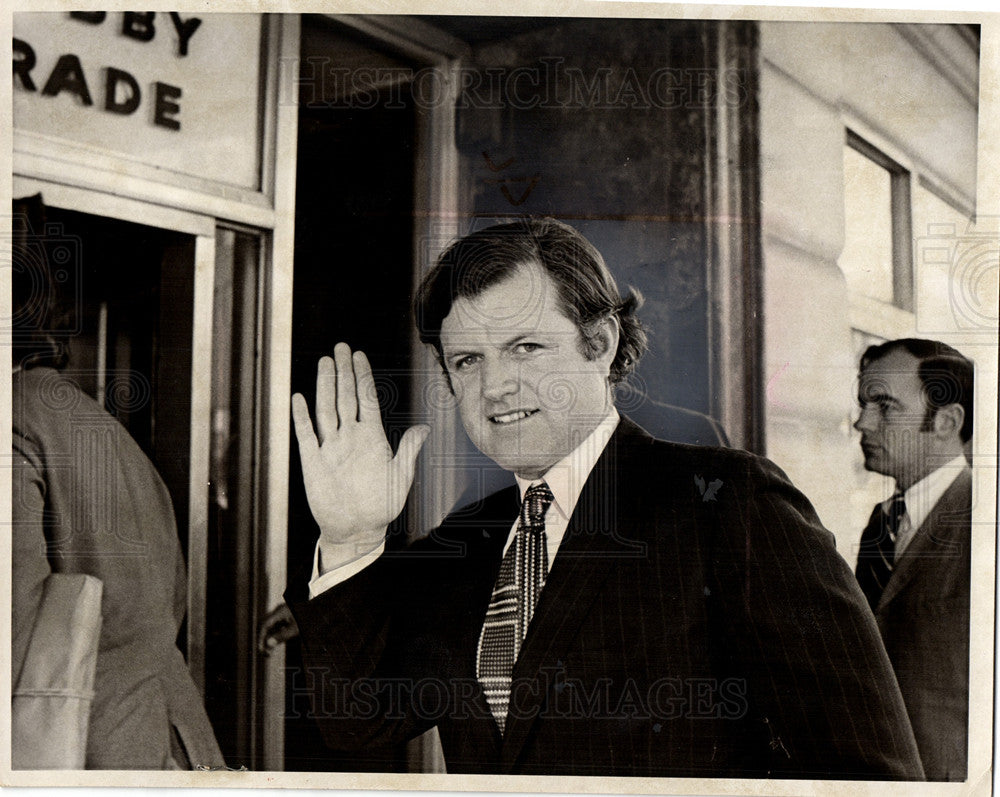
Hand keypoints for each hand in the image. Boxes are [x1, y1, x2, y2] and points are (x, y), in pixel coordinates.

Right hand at [292, 344, 429, 566]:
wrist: (357, 529)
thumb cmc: (381, 505)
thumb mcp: (400, 478)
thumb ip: (408, 451)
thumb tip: (423, 428)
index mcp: (372, 438)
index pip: (367, 399)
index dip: (363, 377)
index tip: (359, 355)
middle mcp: (350, 437)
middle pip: (345, 397)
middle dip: (344, 372)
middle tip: (340, 347)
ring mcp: (331, 447)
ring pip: (326, 410)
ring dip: (325, 386)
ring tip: (324, 362)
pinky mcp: (314, 462)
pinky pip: (306, 435)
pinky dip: (302, 417)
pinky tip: (299, 398)